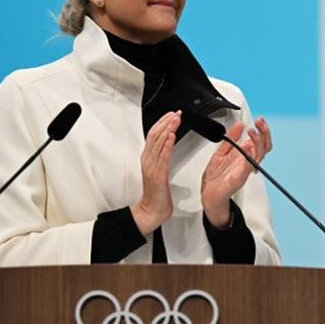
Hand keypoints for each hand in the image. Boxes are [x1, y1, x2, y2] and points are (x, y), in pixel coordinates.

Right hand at [131, 111, 180, 234]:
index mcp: (148, 158)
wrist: (152, 210)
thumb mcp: (160, 171)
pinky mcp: (157, 174)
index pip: (154, 135)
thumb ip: (163, 158)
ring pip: (158, 143)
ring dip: (168, 129)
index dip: (162, 123)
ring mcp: (151, 166)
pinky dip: (167, 145)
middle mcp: (148, 160)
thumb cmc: (157, 194)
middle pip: (155, 135)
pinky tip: (172, 137)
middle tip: (176, 113)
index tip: (171, 115)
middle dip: (166, 122)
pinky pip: (162, 157)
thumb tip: (170, 145)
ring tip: (175, 119)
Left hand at [201, 119, 271, 227]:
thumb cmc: (216, 178)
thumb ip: (230, 139)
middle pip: (264, 146)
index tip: (259, 120)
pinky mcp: (241, 176)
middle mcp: (247, 161)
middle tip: (260, 122)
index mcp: (244, 155)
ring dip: (258, 141)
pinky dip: (251, 155)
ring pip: (260, 154)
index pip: (259, 141)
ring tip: (253, 131)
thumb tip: (239, 125)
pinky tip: (248, 146)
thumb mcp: (221, 152)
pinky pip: (250, 165)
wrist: (209, 194)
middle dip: (265, 133)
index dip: (262, 130)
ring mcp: (245, 168)